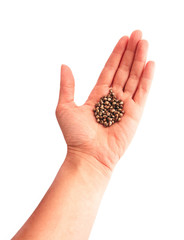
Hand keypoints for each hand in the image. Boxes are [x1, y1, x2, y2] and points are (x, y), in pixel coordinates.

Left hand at [56, 30, 154, 170]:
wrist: (88, 156)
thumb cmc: (75, 136)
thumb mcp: (65, 107)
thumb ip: (67, 86)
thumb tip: (64, 65)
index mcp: (98, 96)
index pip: (110, 70)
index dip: (116, 55)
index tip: (123, 39)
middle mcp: (113, 98)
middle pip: (124, 70)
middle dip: (131, 52)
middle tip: (138, 34)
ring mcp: (125, 105)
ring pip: (134, 78)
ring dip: (140, 60)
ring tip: (144, 42)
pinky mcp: (135, 113)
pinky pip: (142, 92)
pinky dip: (147, 78)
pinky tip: (150, 64)